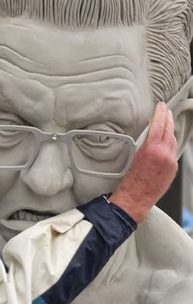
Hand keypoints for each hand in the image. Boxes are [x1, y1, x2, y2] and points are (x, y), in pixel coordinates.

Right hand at [108, 102, 177, 222]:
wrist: (136, 198)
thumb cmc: (130, 180)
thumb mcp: (133, 156)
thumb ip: (144, 142)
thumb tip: (149, 133)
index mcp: (152, 149)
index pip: (159, 125)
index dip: (160, 113)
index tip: (161, 106)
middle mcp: (165, 154)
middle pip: (169, 131)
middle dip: (168, 119)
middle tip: (166, 111)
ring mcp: (171, 162)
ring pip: (173, 141)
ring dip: (169, 131)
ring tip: (165, 125)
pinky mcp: (173, 169)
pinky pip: (173, 151)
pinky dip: (169, 144)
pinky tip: (165, 142)